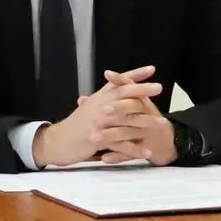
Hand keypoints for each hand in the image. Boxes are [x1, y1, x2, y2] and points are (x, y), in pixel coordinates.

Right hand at [32, 68, 162, 166]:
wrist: (58, 141)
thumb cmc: (77, 124)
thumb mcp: (90, 106)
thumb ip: (105, 97)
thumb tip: (118, 84)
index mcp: (100, 98)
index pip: (119, 82)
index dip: (135, 75)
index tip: (151, 69)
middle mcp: (100, 107)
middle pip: (124, 95)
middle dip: (143, 90)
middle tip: (159, 87)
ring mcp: (99, 123)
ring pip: (127, 120)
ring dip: (146, 122)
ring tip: (162, 123)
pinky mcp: (98, 139)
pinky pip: (120, 144)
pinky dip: (134, 149)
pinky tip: (147, 152)